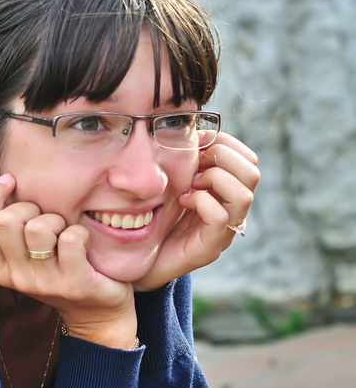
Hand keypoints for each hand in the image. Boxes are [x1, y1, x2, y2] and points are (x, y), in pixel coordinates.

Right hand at [0, 175, 136, 347]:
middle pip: (5, 220)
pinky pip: (71, 239)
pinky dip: (80, 231)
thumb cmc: (60, 270)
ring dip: (55, 219)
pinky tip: (83, 240)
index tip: (11, 181)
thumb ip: (11, 229)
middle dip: (29, 207)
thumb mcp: (26, 256)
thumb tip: (2, 178)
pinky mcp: (74, 284)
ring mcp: (44, 283)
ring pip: (38, 228)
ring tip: (64, 230)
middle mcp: (16, 278)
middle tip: (46, 218)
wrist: (98, 314)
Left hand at [134, 132, 259, 290]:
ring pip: (244, 195)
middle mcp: (232, 211)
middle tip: (193, 165)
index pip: (248, 159)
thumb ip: (187, 158)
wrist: (135, 258)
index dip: (224, 143)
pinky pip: (219, 217)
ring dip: (213, 179)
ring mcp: (224, 232)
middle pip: (252, 173)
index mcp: (226, 191)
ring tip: (189, 184)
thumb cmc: (153, 215)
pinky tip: (183, 200)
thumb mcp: (172, 179)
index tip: (195, 143)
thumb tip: (194, 129)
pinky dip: (201, 201)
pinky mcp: (209, 248)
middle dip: (220, 157)